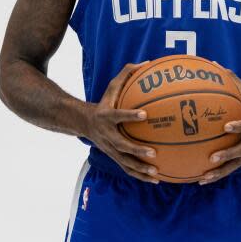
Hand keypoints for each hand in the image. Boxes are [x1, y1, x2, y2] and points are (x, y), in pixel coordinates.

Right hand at [85, 60, 160, 183]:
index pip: (118, 116)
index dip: (130, 115)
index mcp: (106, 116)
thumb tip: (148, 63)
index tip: (145, 114)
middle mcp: (107, 135)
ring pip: (124, 162)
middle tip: (153, 153)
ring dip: (140, 169)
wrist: (83, 122)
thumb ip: (127, 74)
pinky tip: (156, 179)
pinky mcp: (114, 157)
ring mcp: (109, 148)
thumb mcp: (112, 87)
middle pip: (121, 145)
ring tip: (157, 172)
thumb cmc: (104, 102)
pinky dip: (140, 175)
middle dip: (137, 150)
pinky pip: (127, 168)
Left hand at [199, 63, 240, 184]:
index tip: (226, 127)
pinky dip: (216, 175)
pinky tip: (200, 179)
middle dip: (227, 155)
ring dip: (219, 172)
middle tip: (212, 157)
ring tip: (203, 177)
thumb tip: (215, 65)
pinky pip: (230, 169)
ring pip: (234, 165)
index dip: (238, 126)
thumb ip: (233, 81)